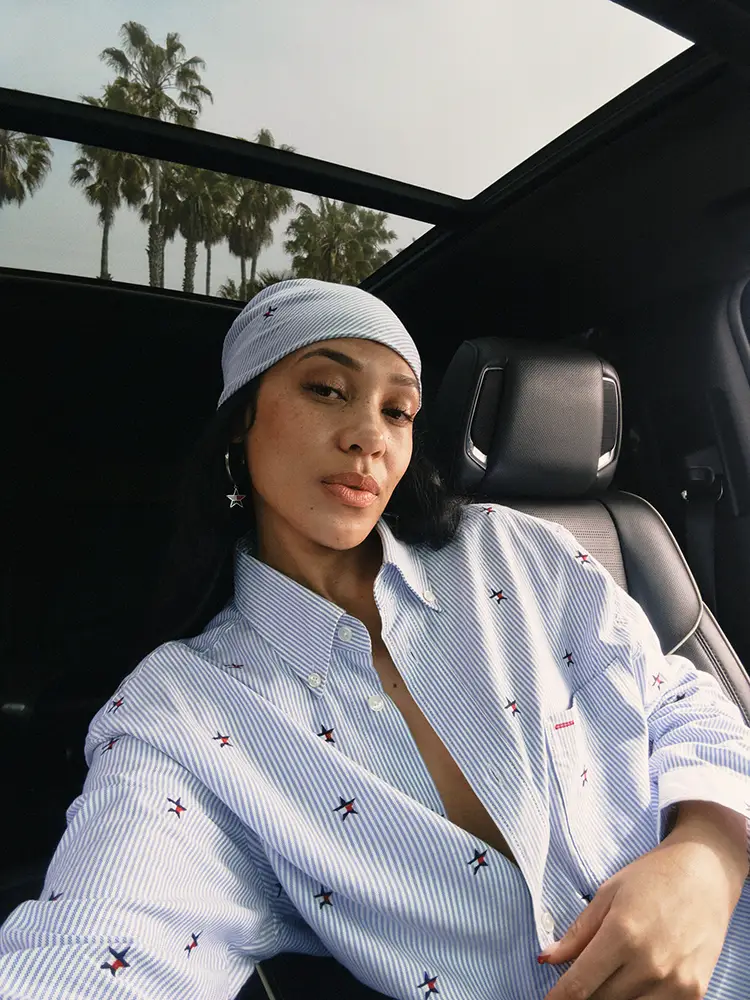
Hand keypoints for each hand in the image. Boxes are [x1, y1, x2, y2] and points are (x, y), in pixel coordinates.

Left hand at [540, 829, 745, 998]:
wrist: (705, 873)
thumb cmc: (653, 877)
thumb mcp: (608, 893)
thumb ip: (578, 931)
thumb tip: (547, 958)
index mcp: (622, 934)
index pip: (580, 984)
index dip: (559, 998)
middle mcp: (649, 963)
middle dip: (584, 995)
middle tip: (581, 980)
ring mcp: (675, 982)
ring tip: (607, 979)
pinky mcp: (694, 991)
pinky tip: (633, 983)